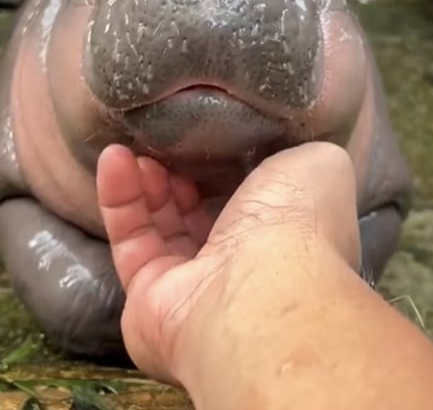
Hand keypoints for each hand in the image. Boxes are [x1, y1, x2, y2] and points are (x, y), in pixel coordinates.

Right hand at [96, 142, 360, 383]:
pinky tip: (114, 159)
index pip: (245, 198)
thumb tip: (275, 144)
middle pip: (196, 210)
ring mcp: (190, 285)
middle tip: (163, 141)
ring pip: (159, 224)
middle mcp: (238, 265)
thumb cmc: (296, 221)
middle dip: (177, 172)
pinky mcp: (147, 298)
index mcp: (281, 236)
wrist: (259, 290)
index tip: (199, 134)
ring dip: (144, 180)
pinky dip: (118, 198)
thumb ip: (296, 151)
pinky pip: (129, 240)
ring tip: (133, 147)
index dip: (218, 164)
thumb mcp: (318, 162)